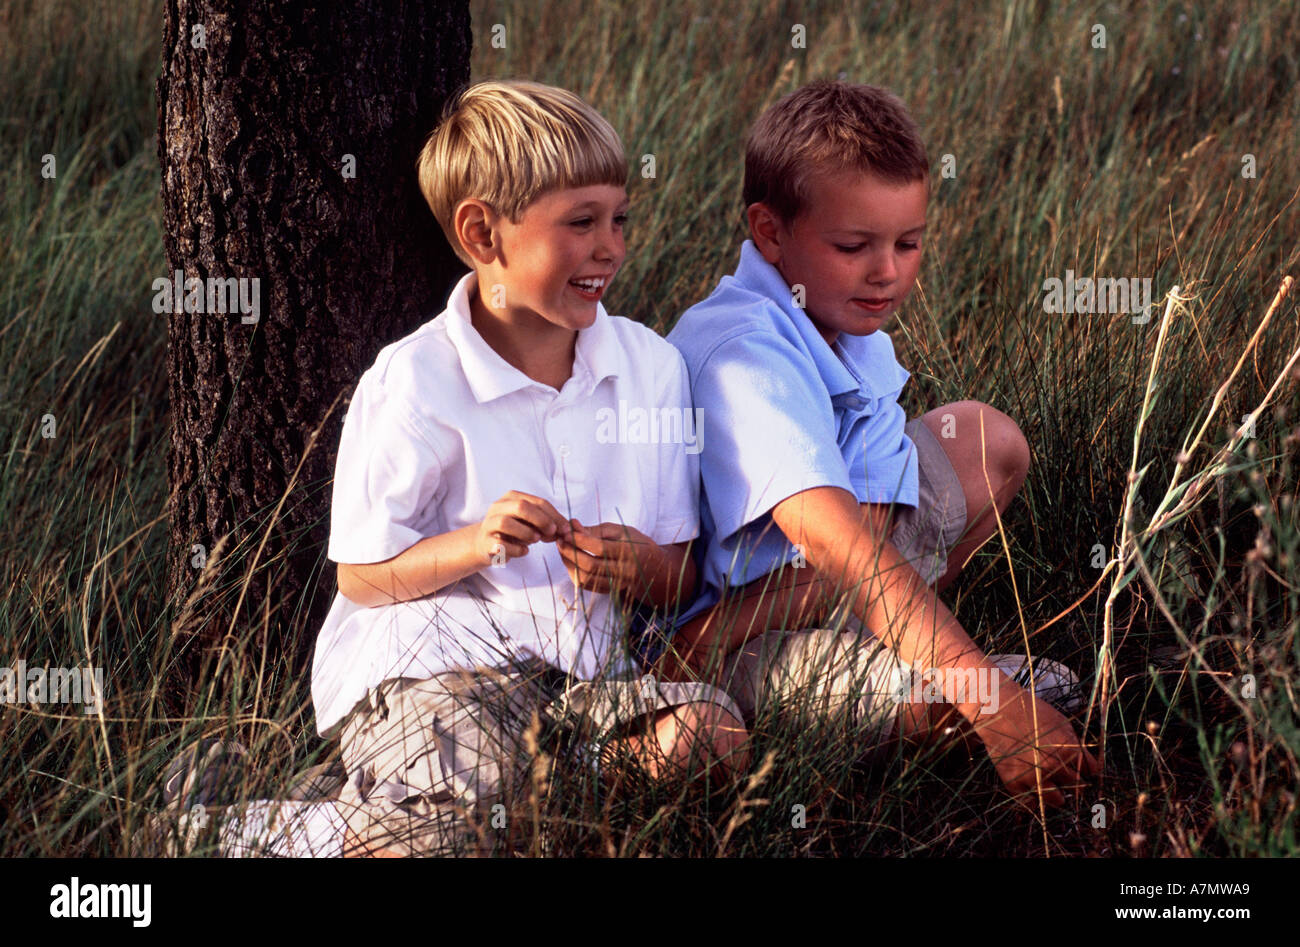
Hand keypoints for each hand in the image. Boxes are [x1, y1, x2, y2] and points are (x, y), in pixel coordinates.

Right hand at [474, 491, 571, 563]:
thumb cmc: (513, 532)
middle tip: (552, 533)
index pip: (537, 502)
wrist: (486, 544)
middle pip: (521, 507)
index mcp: (512, 498)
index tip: (565, 528)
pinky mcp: (485, 542)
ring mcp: (489, 524)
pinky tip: (524, 551)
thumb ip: (546, 524)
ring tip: (536, 540)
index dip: (554, 515)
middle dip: (541, 520)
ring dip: (526, 532)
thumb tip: (565, 530)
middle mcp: (498, 507)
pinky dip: (516, 549)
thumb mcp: (531, 524)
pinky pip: (500, 544)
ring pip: (505, 522)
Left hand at [556, 520, 659, 596]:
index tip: (567, 531)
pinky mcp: (608, 591)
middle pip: (591, 565)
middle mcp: (624, 571)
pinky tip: (570, 560)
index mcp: (629, 552)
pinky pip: (586, 585)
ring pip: (586, 578)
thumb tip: (572, 525)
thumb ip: (596, 530)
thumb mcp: (620, 531)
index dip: (580, 540)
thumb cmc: (634, 543)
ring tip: (563, 549)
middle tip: (560, 541)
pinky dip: (574, 572)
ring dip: (569, 563)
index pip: (600, 548)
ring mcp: (615, 584)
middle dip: (571, 552)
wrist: (651, 568)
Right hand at [971, 682, 1099, 810]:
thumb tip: (1087, 764)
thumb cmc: (1030, 711)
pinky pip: (1032, 803)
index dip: (1086, 768)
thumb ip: (1076, 744)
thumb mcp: (1061, 722)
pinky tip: (1034, 785)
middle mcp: (1053, 767)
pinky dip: (1035, 797)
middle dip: (1073, 780)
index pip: (1091, 771)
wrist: (996, 710)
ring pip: (1058, 801)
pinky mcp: (1014, 783)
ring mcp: (1033, 777)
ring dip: (1058, 794)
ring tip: (1052, 784)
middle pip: (1077, 786)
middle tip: (1065, 774)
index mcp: (1069, 750)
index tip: (1080, 767)